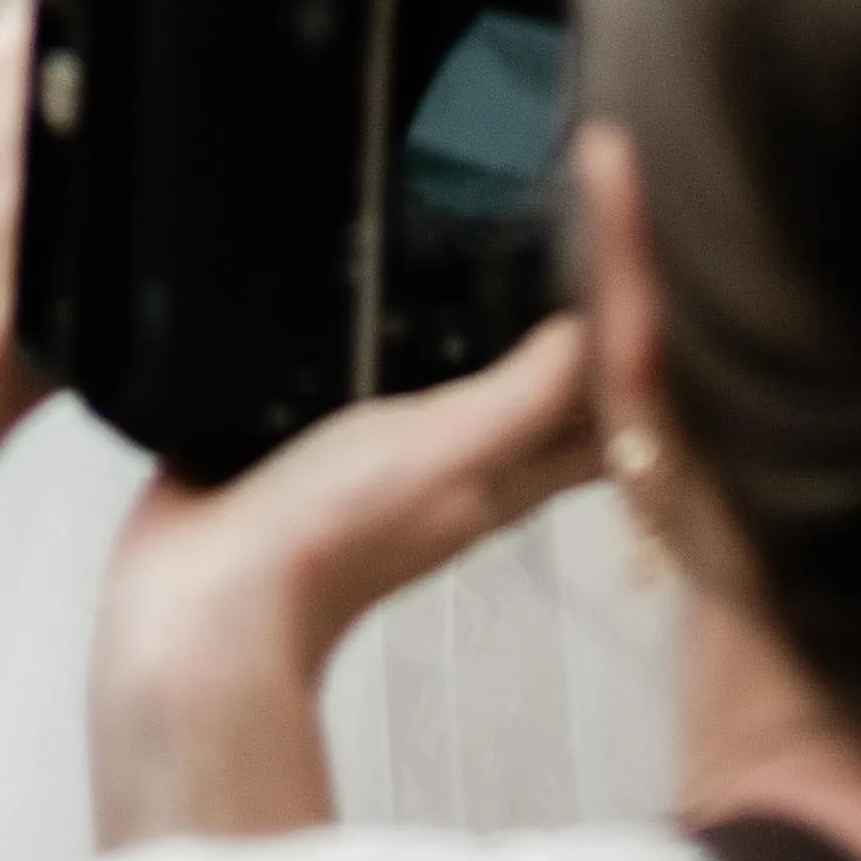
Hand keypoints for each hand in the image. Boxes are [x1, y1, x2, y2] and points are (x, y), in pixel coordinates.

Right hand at [92, 316, 609, 844]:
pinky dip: (387, 348)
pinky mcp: (316, 444)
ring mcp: (386, 461)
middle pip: (536, 400)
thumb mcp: (442, 451)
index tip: (652, 289)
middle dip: (565, 338)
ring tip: (499, 267)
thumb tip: (591, 333)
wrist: (208, 598)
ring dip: (475, 336)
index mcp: (502, 476)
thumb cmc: (330, 544)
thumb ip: (517, 398)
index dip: (633, 364)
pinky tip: (376, 304)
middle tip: (585, 261)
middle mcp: (453, 467)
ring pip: (455, 389)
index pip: (597, 420)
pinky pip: (372, 388)